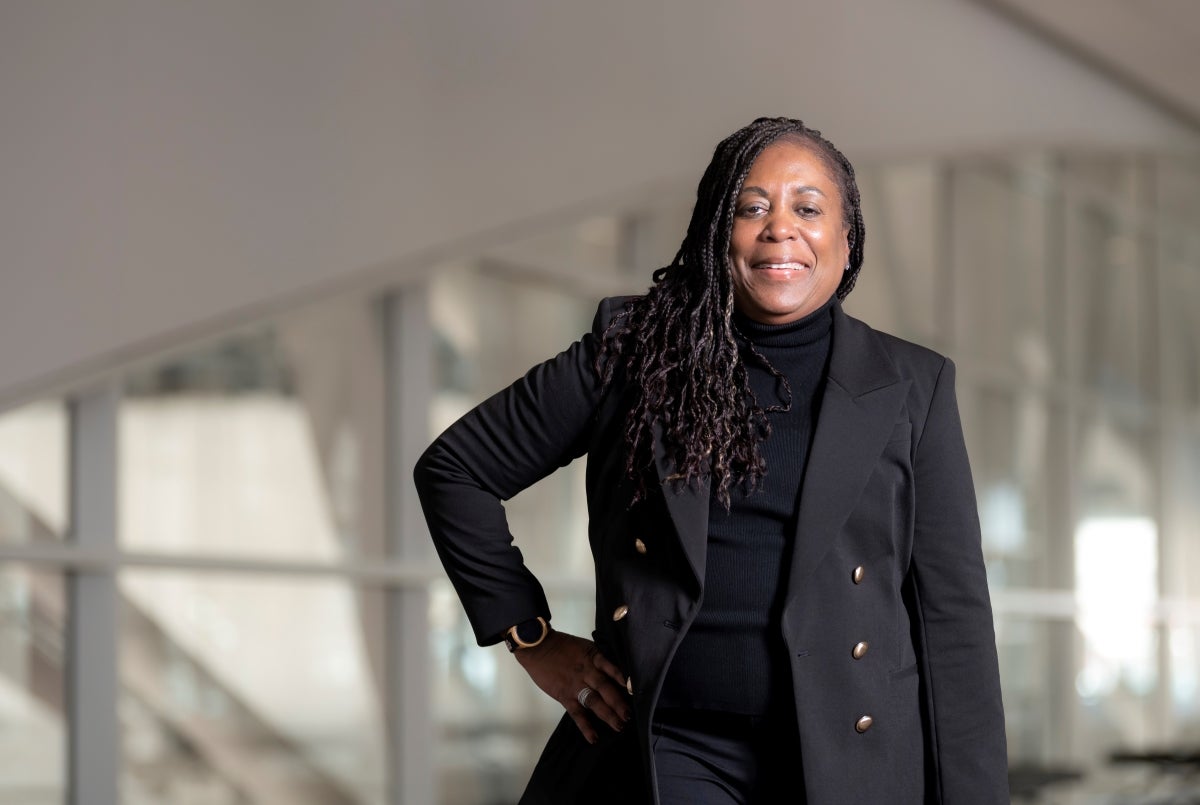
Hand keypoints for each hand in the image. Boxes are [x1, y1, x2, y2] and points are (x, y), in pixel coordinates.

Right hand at [513, 629, 630, 743]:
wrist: (538, 647)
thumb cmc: (562, 646)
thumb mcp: (585, 646)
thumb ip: (598, 659)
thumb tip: (614, 674)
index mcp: (594, 657)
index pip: (613, 670)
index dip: (624, 681)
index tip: (636, 692)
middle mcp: (587, 672)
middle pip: (606, 688)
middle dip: (619, 702)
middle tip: (629, 715)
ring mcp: (575, 685)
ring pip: (595, 701)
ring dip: (608, 714)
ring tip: (619, 726)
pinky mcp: (564, 695)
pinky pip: (577, 713)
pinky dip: (585, 726)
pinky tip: (594, 737)